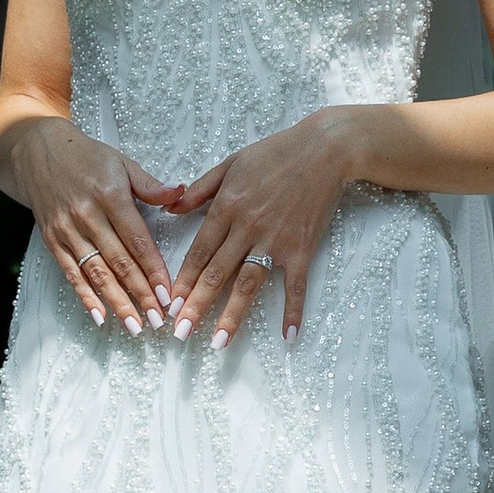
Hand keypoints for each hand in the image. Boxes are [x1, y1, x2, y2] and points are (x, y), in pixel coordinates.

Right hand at [0, 118, 181, 334]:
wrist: (37, 151)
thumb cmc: (86, 157)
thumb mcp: (122, 162)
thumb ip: (150, 184)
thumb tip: (180, 194)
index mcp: (110, 195)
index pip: (137, 240)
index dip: (153, 269)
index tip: (169, 293)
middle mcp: (87, 215)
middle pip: (119, 262)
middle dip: (141, 294)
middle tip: (158, 319)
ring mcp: (67, 230)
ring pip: (96, 273)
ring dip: (117, 302)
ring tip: (135, 325)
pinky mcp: (53, 240)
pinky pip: (71, 273)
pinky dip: (85, 296)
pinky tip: (99, 316)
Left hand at [166, 111, 359, 345]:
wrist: (324, 149)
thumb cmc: (275, 153)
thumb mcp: (230, 163)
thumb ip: (199, 190)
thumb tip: (170, 210)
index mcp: (227, 208)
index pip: (199, 252)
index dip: (182, 280)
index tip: (169, 304)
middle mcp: (247, 228)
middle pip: (217, 274)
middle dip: (196, 306)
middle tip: (180, 333)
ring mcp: (276, 241)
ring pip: (248, 284)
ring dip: (232, 316)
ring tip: (218, 343)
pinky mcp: (302, 248)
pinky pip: (296, 285)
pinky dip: (293, 310)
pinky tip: (288, 335)